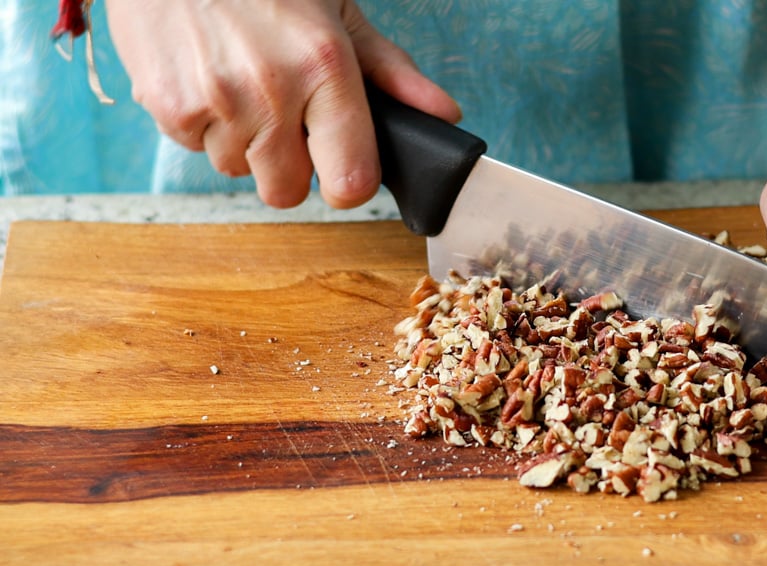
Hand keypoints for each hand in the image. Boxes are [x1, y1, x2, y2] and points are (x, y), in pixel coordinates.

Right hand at [107, 0, 459, 208]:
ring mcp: (215, 100)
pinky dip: (201, 121)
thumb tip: (444, 116)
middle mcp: (271, 90)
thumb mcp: (336, 10)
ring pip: (238, 169)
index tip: (341, 167)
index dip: (347, 183)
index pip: (351, 182)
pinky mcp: (167, 105)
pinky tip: (205, 73)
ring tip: (239, 80)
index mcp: (324, 66)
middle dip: (288, 165)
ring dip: (242, 140)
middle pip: (287, 192)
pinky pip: (195, 147)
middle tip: (283, 115)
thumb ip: (390, 71)